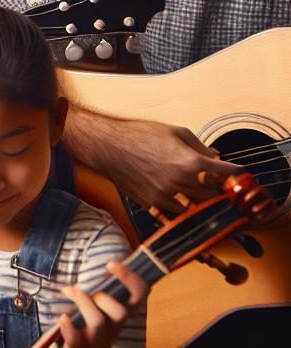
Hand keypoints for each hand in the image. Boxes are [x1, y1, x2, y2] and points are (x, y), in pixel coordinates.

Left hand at [59, 260, 146, 347]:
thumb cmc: (95, 320)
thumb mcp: (106, 305)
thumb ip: (105, 286)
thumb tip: (99, 262)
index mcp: (124, 311)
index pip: (140, 294)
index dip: (131, 279)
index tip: (111, 264)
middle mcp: (114, 325)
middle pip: (121, 312)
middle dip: (104, 297)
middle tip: (89, 291)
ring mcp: (97, 338)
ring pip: (98, 322)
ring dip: (83, 302)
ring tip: (69, 290)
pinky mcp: (79, 347)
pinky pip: (75, 339)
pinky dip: (68, 327)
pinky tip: (63, 317)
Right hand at [90, 117, 240, 213]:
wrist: (108, 146)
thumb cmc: (138, 135)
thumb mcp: (175, 132)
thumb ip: (199, 146)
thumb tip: (215, 156)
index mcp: (190, 162)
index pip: (225, 173)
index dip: (235, 174)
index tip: (239, 174)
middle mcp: (180, 182)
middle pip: (213, 196)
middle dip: (220, 192)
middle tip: (221, 188)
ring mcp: (166, 196)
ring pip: (196, 210)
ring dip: (202, 205)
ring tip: (203, 198)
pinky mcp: (152, 204)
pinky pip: (174, 215)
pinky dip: (181, 211)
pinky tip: (183, 205)